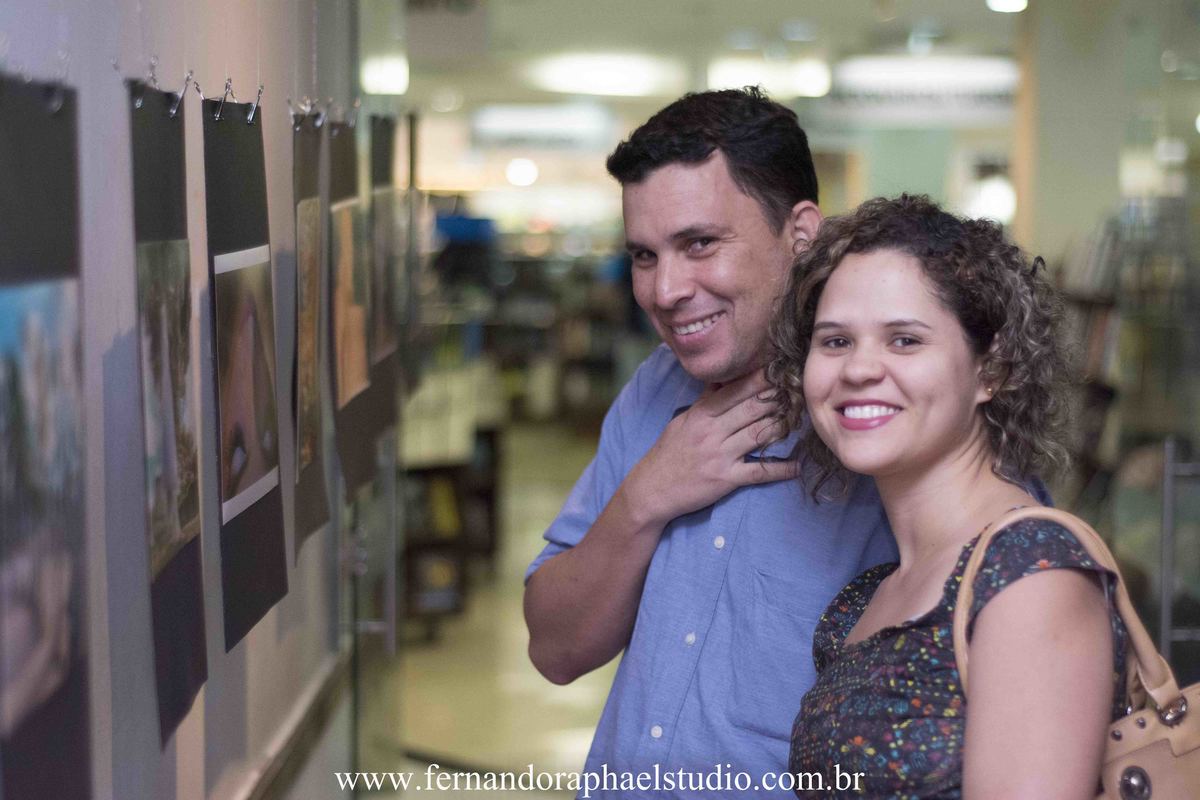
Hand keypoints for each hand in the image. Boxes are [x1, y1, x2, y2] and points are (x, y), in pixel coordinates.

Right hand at [623, 370, 794, 525]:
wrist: (651, 490)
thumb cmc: (668, 453)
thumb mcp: (683, 421)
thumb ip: (705, 401)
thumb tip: (723, 378)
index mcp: (701, 415)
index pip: (735, 391)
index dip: (760, 380)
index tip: (779, 370)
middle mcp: (711, 432)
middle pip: (752, 409)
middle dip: (778, 398)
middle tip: (798, 391)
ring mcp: (720, 456)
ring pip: (759, 435)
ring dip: (783, 427)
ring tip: (800, 419)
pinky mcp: (726, 479)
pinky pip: (759, 472)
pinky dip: (780, 470)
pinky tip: (797, 466)